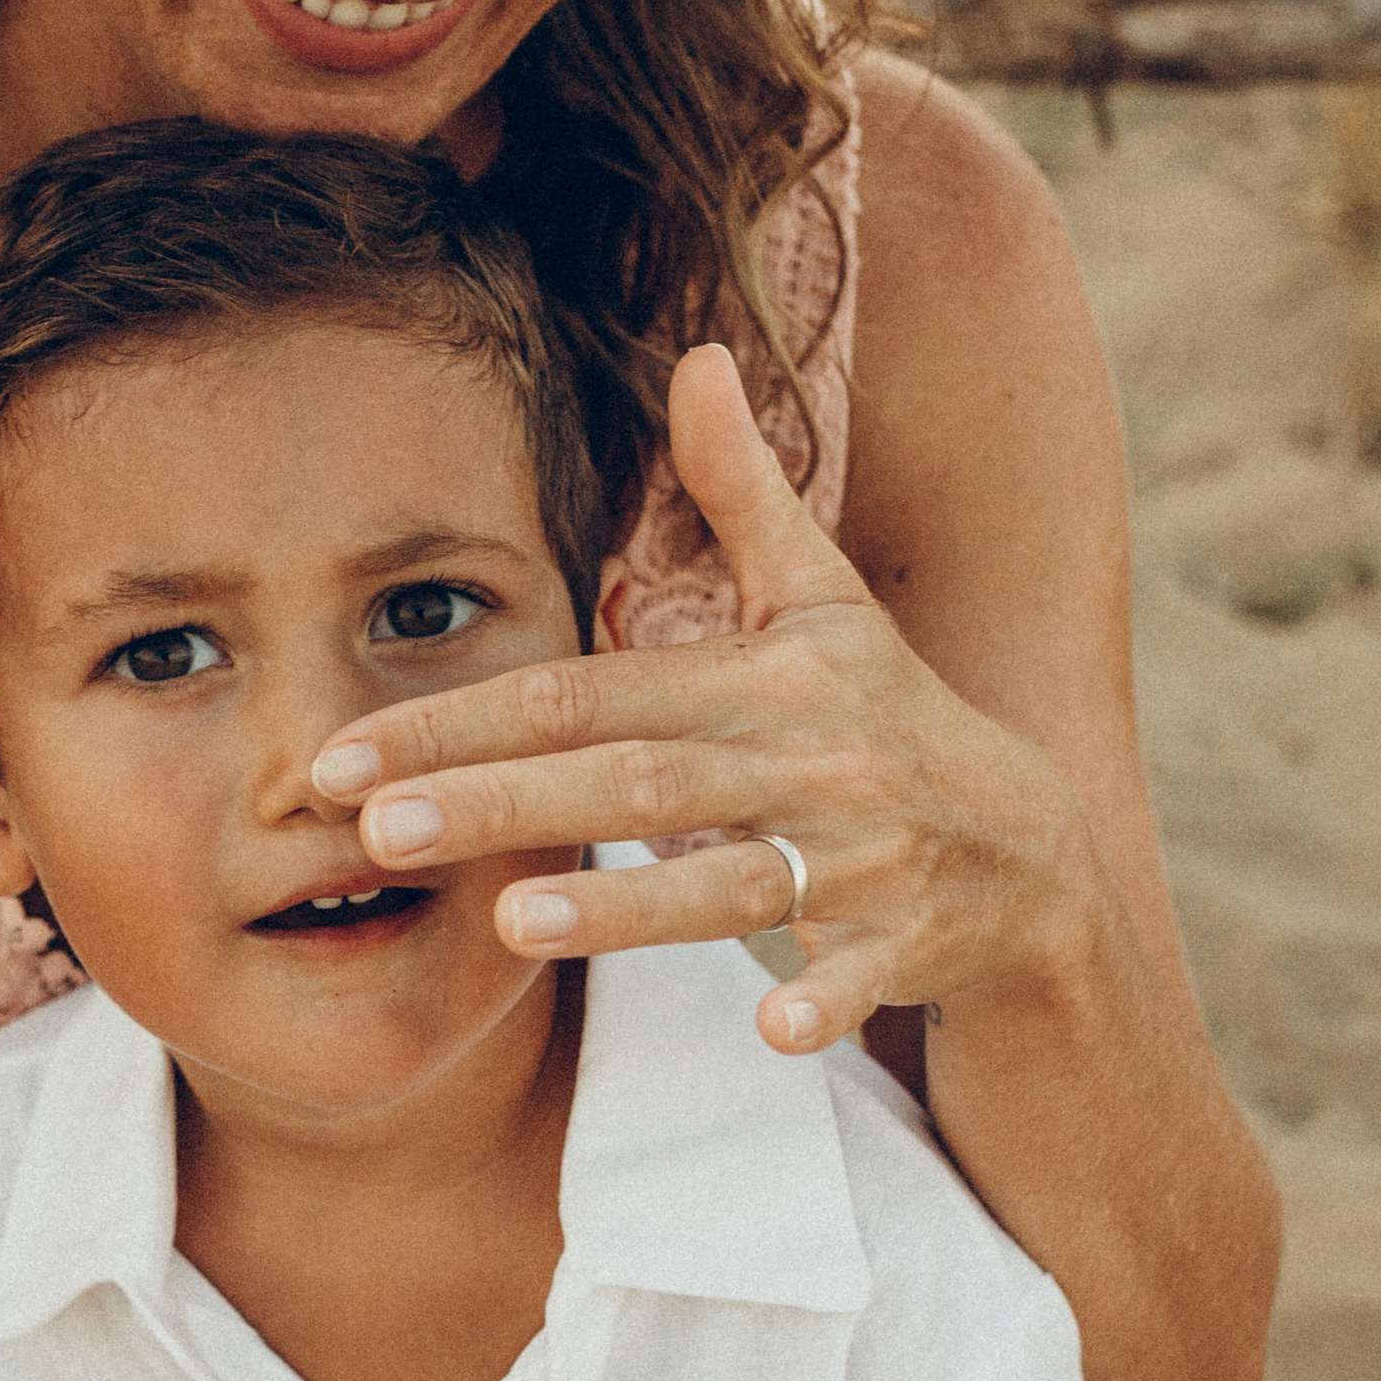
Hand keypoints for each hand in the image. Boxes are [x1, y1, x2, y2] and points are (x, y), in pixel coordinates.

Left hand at [308, 342, 1099, 1055]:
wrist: (1034, 849)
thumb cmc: (889, 712)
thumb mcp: (824, 594)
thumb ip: (743, 488)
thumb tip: (698, 354)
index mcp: (767, 676)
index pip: (587, 694)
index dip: (463, 718)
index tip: (346, 753)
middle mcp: (812, 758)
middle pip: (637, 781)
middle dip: (502, 804)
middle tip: (372, 832)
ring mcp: (866, 854)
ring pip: (734, 880)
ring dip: (630, 902)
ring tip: (511, 923)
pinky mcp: (913, 937)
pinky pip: (864, 973)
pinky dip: (825, 997)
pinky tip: (767, 1026)